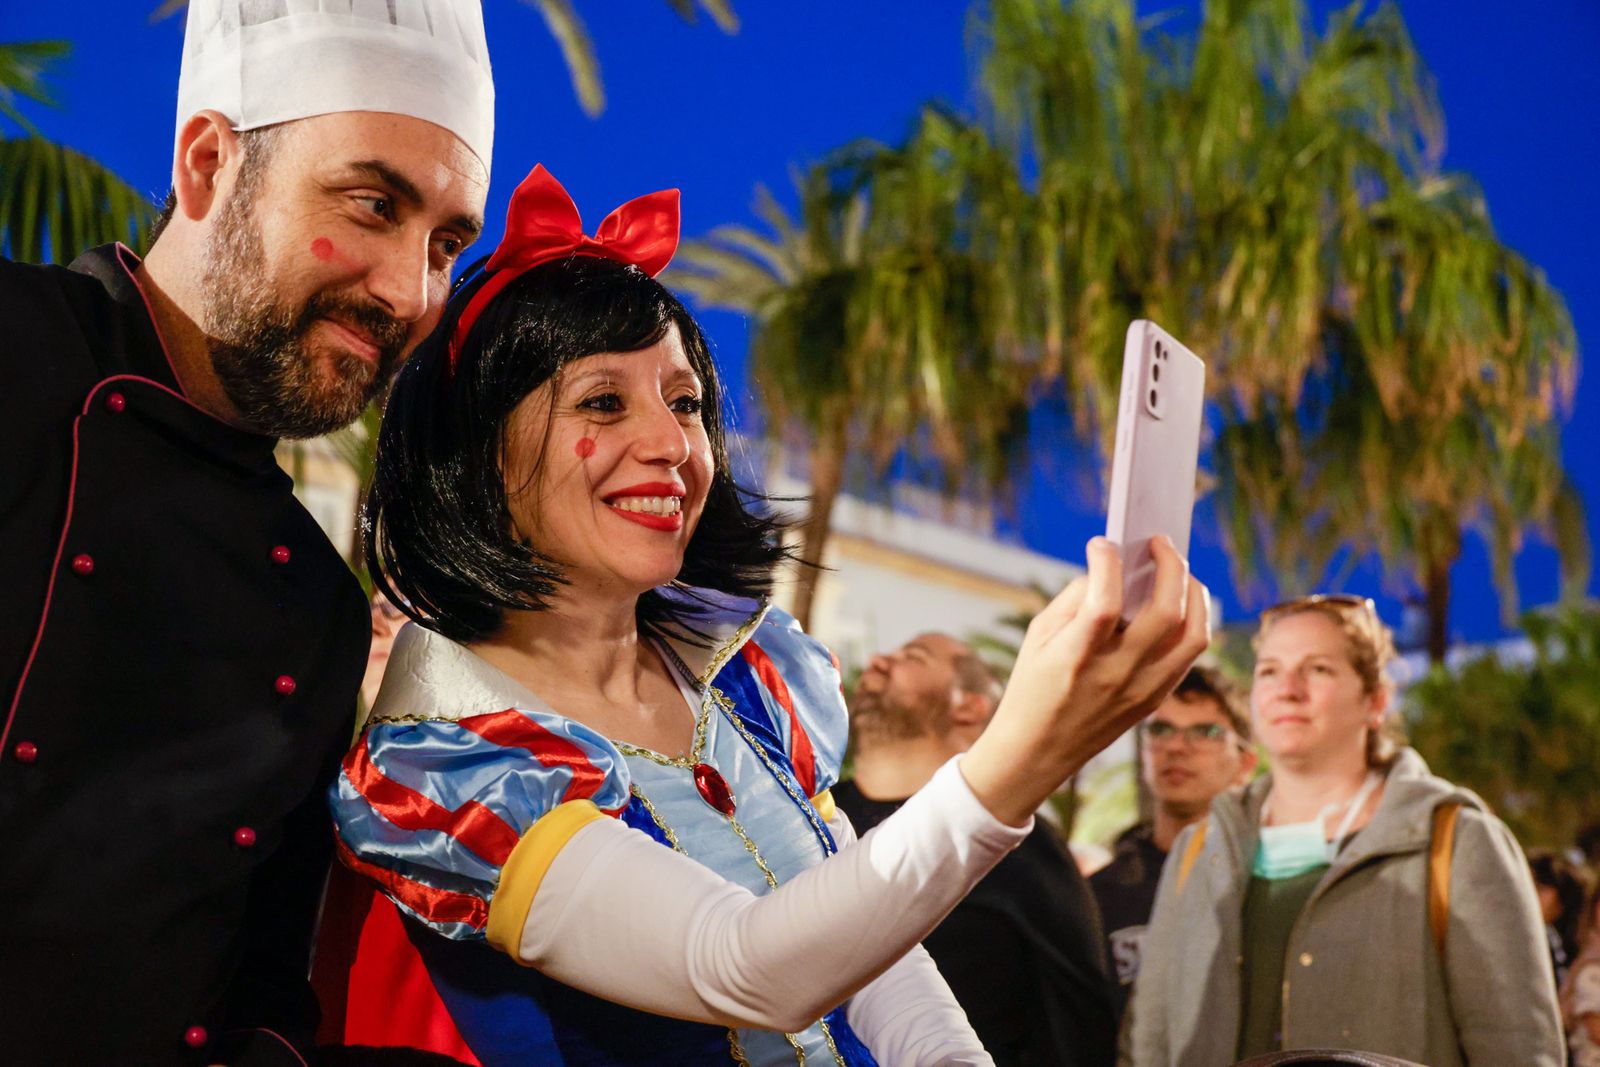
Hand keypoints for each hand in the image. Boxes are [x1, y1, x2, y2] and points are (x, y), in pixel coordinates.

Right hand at [960, 535, 1209, 825]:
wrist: (1036, 752)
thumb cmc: (1032, 686)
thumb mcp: (1038, 638)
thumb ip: (1075, 600)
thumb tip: (1113, 570)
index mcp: (1076, 657)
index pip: (1104, 602)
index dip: (1107, 563)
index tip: (1102, 544)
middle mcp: (1116, 675)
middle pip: (1166, 612)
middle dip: (1170, 565)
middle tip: (1159, 542)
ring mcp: (1142, 690)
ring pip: (1194, 635)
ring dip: (1194, 593)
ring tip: (1180, 572)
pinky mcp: (1154, 700)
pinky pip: (1188, 654)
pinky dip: (1190, 621)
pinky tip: (1179, 602)